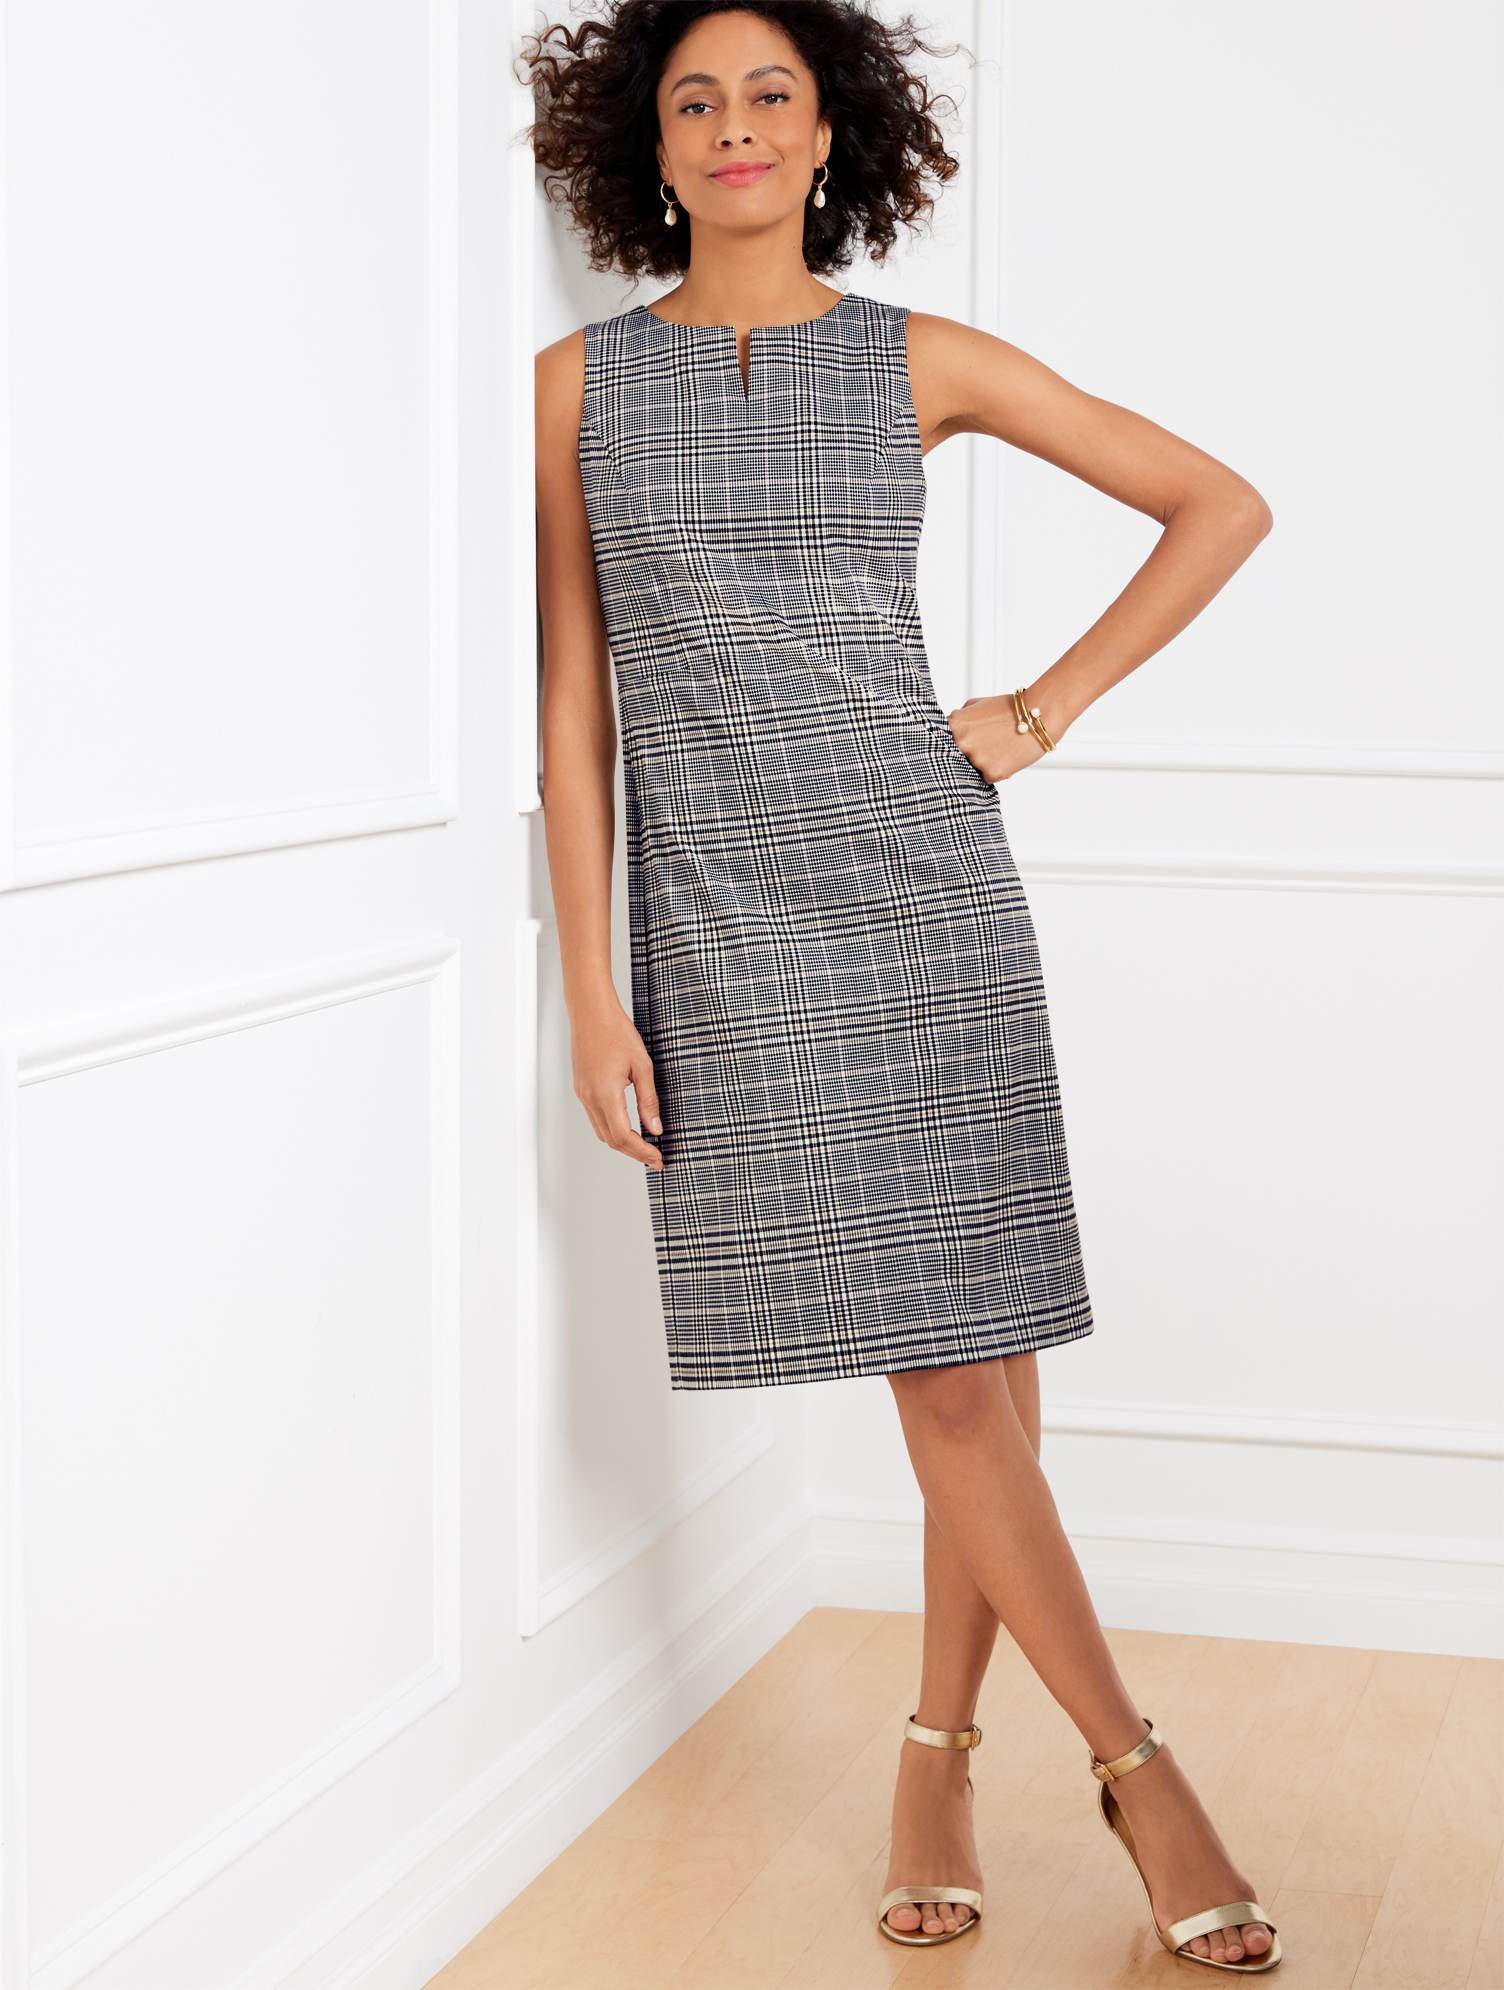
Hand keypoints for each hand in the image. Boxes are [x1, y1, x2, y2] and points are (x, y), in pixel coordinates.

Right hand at [570, 997, 663, 1169]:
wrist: (591, 1012)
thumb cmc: (617, 1032)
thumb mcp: (642, 1066)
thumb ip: (648, 1101)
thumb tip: (655, 1128)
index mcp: (606, 1094)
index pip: (622, 1137)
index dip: (642, 1152)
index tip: (658, 1158)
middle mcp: (589, 1098)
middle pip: (610, 1140)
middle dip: (633, 1152)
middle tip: (655, 1157)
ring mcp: (582, 1094)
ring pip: (601, 1131)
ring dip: (621, 1142)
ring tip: (644, 1144)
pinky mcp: (581, 1088)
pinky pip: (595, 1118)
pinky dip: (611, 1128)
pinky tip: (627, 1126)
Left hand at [946, 693, 1049, 782]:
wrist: (1039, 714)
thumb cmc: (1011, 709)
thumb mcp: (977, 704)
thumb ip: (960, 719)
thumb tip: (948, 731)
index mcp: (955, 725)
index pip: (940, 742)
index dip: (948, 745)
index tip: (953, 747)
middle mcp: (961, 743)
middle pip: (955, 758)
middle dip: (967, 754)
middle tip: (984, 746)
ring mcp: (976, 759)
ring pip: (971, 769)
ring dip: (982, 763)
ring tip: (999, 747)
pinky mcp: (992, 773)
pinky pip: (987, 777)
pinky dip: (995, 770)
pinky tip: (1006, 756)